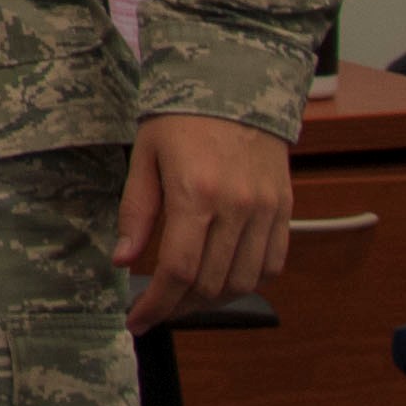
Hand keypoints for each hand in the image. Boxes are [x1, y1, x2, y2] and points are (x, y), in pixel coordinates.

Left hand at [117, 114, 295, 332]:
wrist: (236, 86)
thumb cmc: (182, 118)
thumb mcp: (144, 157)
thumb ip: (135, 212)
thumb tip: (121, 259)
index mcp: (196, 193)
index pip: (178, 271)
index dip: (156, 304)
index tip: (137, 319)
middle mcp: (237, 206)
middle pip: (211, 284)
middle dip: (178, 306)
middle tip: (155, 307)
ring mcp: (265, 210)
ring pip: (243, 282)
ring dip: (212, 301)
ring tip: (184, 298)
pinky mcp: (283, 210)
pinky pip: (272, 265)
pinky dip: (247, 282)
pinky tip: (221, 279)